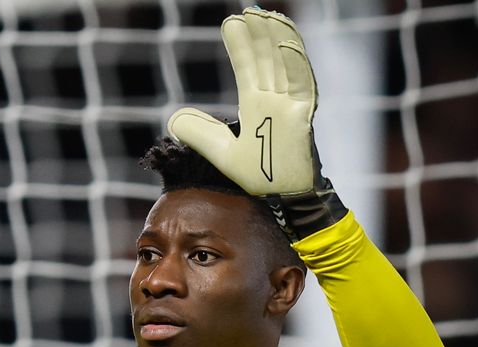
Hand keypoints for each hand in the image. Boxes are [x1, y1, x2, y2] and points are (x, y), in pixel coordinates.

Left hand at [167, 8, 316, 196]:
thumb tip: (173, 119)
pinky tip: (285, 43)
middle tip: (248, 10)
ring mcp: (291, 106)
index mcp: (258, 104)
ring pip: (285, 64)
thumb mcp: (222, 152)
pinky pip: (302, 85)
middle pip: (266, 60)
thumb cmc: (260, 175)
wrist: (284, 198)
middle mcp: (276, 100)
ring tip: (267, 15)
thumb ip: (200, 134)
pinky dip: (295, 64)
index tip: (231, 22)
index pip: (248, 68)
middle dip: (257, 35)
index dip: (241, 45)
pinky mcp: (303, 116)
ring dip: (276, 39)